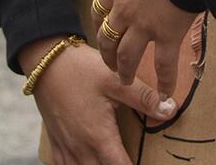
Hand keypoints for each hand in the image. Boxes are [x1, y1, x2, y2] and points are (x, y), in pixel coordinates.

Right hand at [20, 36, 176, 164]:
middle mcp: (81, 148)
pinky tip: (87, 163)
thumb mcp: (115, 80)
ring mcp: (66, 147)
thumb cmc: (80, 70)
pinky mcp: (56, 142)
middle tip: (129, 160)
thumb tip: (171, 110)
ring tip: (112, 161)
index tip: (148, 164)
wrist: (44, 62)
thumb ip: (144, 98)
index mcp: (98, 137)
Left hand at [95, 0, 199, 88]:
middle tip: (111, 65)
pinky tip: (166, 94)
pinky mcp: (166, 35)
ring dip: (126, 71)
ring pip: (127, 56)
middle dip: (108, 54)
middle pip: (108, 38)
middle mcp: (125, 10)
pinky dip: (165, 81)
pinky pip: (164, 64)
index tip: (101, 32)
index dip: (99, 24)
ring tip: (126, 82)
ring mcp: (144, 26)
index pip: (100, 10)